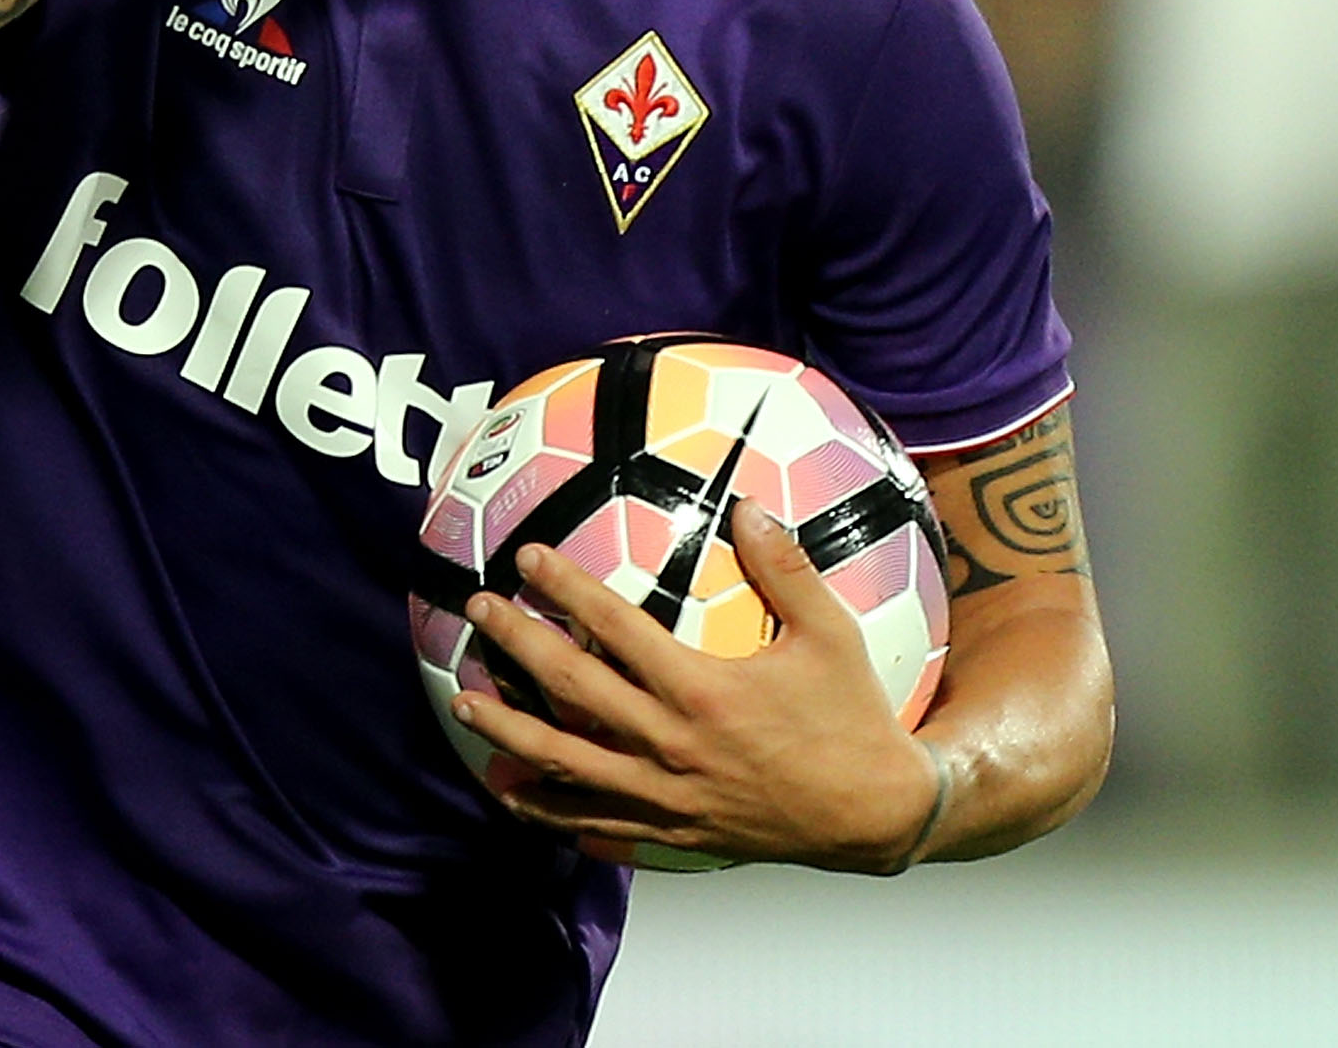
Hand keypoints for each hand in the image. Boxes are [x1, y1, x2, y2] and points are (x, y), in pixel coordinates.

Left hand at [451, 496, 942, 872]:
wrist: (872, 814)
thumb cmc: (853, 717)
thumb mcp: (832, 634)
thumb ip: (786, 568)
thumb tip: (749, 505)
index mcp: (704, 691)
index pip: (615, 629)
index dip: (566, 589)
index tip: (527, 556)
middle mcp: (674, 746)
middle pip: (574, 691)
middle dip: (517, 646)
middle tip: (476, 612)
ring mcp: (668, 797)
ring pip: (568, 765)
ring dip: (510, 731)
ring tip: (464, 704)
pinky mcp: (672, 834)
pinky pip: (595, 826)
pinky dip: (547, 811)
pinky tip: (511, 790)